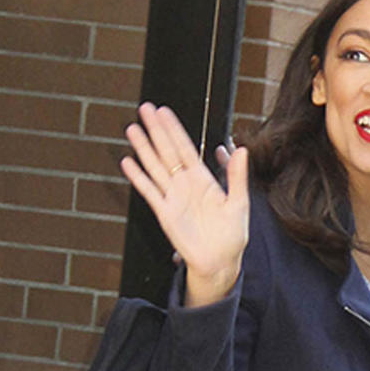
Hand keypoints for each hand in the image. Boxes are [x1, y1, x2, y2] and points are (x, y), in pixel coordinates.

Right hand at [121, 103, 248, 306]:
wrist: (220, 262)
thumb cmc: (232, 235)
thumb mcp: (239, 203)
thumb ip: (237, 177)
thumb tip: (241, 150)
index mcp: (203, 180)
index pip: (185, 147)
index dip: (174, 129)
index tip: (164, 112)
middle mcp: (185, 185)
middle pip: (167, 151)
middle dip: (156, 130)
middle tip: (145, 109)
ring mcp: (173, 198)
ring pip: (155, 167)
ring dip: (143, 148)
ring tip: (132, 129)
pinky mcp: (164, 213)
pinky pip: (149, 191)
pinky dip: (138, 177)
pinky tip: (128, 162)